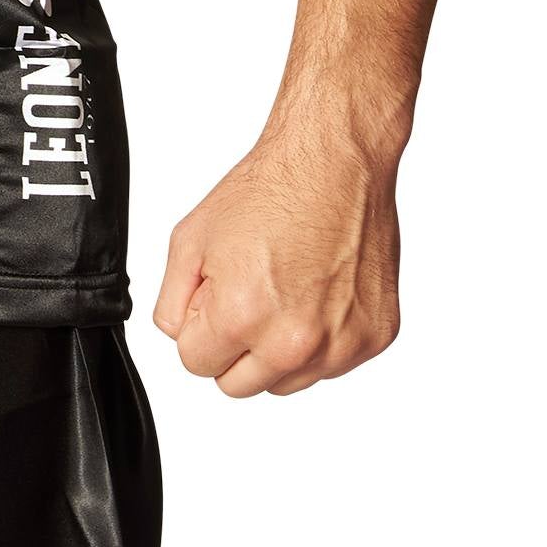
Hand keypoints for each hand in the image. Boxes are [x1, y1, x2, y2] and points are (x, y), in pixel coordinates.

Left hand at [152, 118, 400, 397]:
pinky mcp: (374, 338)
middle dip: (233, 346)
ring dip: (277, 349)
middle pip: (239, 384)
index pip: (197, 364)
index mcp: (242, 316)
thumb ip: (172, 301)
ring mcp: (340, 345)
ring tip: (284, 289)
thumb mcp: (190, 238)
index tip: (215, 297)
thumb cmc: (269, 191)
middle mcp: (295, 342)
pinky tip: (316, 290)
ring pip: (286, 381)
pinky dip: (320, 338)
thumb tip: (180, 335)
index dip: (199, 327)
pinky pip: (331, 364)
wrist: (333, 162)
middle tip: (246, 294)